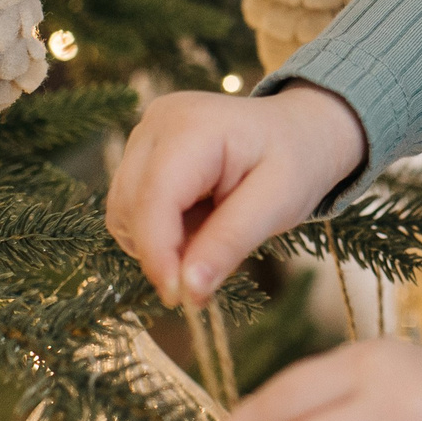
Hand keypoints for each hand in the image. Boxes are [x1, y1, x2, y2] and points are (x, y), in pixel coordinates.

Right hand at [107, 84, 367, 306]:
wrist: (299, 131)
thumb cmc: (295, 162)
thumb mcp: (278, 204)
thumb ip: (231, 242)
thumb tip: (188, 290)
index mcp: (193, 126)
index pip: (154, 198)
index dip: (158, 253)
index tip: (179, 297)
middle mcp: (157, 122)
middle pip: (128, 206)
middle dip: (161, 250)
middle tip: (208, 269)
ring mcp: (144, 134)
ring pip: (122, 210)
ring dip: (159, 240)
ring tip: (211, 229)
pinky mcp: (141, 151)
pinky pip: (129, 206)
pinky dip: (158, 228)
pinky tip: (195, 218)